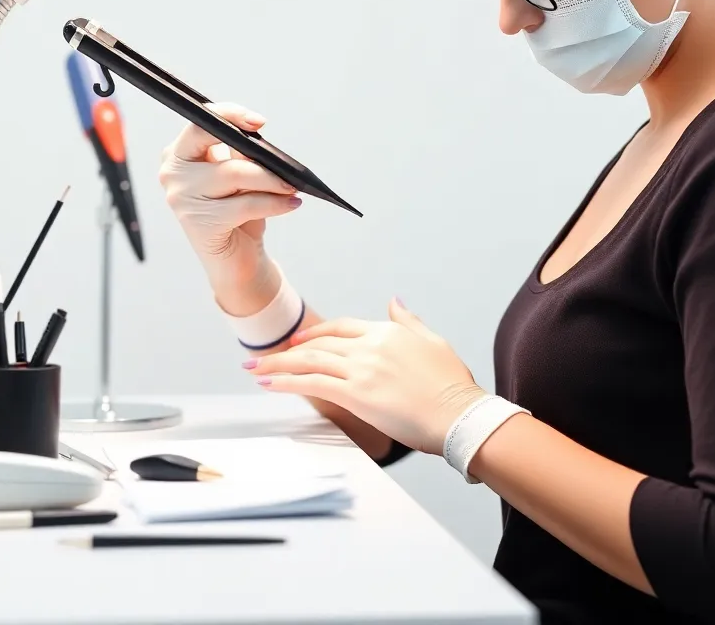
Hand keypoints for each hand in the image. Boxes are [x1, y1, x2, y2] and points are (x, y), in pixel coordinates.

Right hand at [158, 103, 302, 311]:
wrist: (235, 261)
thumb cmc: (239, 211)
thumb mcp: (240, 176)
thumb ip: (241, 153)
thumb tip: (257, 139)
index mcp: (179, 153)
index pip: (200, 122)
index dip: (230, 114)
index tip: (259, 122)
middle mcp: (172, 172)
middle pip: (217, 143)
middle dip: (257, 154)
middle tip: (286, 166)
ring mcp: (181, 198)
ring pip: (236, 174)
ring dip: (273, 181)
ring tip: (292, 188)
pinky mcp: (198, 224)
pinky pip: (245, 204)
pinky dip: (274, 203)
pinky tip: (291, 204)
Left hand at [245, 299, 485, 454]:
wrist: (458, 414)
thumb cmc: (451, 385)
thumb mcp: (433, 341)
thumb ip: (408, 320)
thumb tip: (393, 301)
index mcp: (387, 332)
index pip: (342, 327)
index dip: (316, 333)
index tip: (299, 341)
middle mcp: (370, 346)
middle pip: (319, 343)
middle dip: (286, 351)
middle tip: (263, 357)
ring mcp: (362, 369)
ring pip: (310, 361)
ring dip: (278, 365)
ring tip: (256, 370)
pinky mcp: (357, 395)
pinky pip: (314, 384)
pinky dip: (288, 383)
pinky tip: (272, 385)